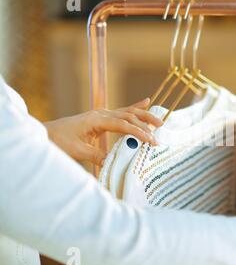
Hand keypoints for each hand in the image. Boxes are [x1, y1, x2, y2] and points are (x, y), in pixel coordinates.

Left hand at [44, 98, 162, 165]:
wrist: (46, 133)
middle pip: (129, 116)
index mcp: (96, 120)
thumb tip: (115, 163)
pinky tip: (146, 102)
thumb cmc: (59, 141)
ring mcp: (102, 114)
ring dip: (144, 116)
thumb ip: (97, 156)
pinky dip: (135, 108)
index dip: (138, 132)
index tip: (151, 140)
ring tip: (160, 122)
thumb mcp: (78, 152)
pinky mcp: (102, 118)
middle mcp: (101, 114)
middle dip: (146, 124)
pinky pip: (122, 112)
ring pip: (128, 112)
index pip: (123, 125)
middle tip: (159, 134)